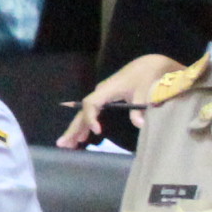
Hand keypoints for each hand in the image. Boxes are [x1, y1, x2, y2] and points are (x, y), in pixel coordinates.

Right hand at [57, 54, 180, 147]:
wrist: (147, 65)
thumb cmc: (144, 77)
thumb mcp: (143, 93)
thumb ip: (139, 110)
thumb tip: (139, 125)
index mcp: (107, 89)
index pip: (90, 104)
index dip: (90, 117)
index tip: (97, 131)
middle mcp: (99, 93)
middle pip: (82, 111)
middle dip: (73, 128)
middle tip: (63, 144)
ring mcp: (101, 97)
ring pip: (84, 114)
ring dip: (76, 129)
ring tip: (67, 145)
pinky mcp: (105, 100)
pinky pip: (91, 114)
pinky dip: (85, 125)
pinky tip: (81, 138)